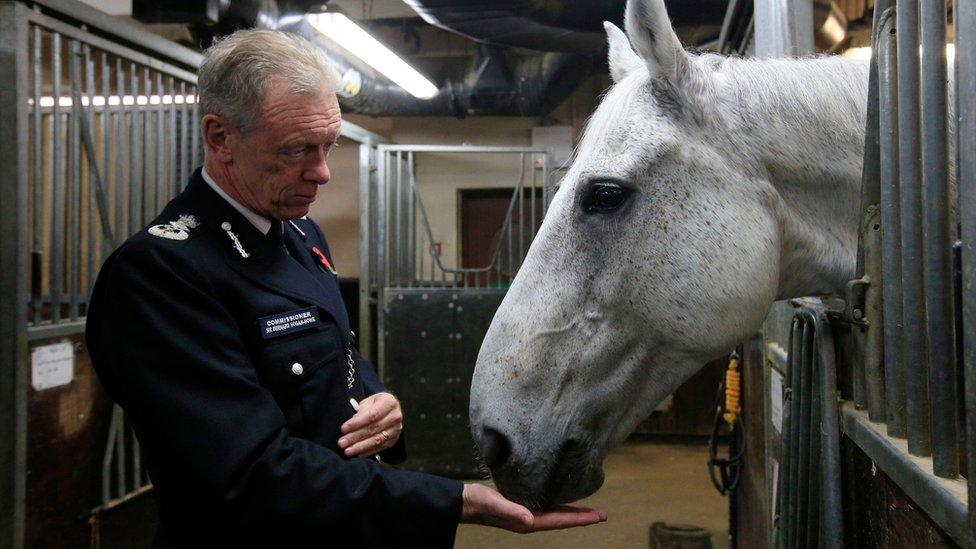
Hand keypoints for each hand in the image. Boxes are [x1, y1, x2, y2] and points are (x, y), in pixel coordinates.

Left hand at [338, 392, 402, 457]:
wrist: (389, 409)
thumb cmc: (375, 404)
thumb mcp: (368, 402)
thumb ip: (360, 412)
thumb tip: (351, 425)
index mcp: (389, 402)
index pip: (371, 415)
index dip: (356, 423)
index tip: (343, 429)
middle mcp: (395, 416)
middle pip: (373, 429)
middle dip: (355, 437)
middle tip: (341, 443)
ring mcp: (396, 430)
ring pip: (376, 440)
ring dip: (360, 447)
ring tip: (347, 451)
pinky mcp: (393, 440)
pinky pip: (379, 448)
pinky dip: (366, 452)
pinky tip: (356, 454)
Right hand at [460, 483, 605, 532]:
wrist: (463, 502)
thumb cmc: (478, 502)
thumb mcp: (494, 503)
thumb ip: (511, 510)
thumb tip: (530, 519)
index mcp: (526, 521)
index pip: (559, 520)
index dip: (579, 519)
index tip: (598, 517)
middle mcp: (529, 519)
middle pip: (561, 519)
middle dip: (581, 517)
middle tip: (602, 515)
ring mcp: (525, 514)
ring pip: (555, 514)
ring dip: (572, 513)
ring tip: (589, 510)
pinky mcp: (521, 505)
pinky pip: (546, 507)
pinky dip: (559, 504)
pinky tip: (562, 498)